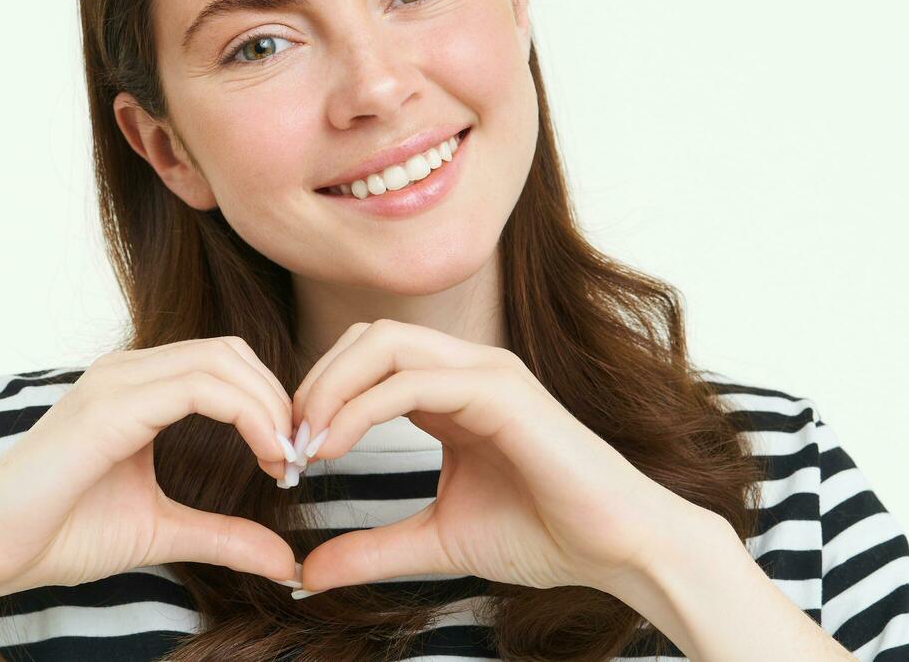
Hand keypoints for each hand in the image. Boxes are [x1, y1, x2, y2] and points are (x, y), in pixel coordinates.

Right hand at [0, 338, 306, 595]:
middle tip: (298, 456)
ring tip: (284, 459)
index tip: (292, 460)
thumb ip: (224, 536)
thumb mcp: (162, 531)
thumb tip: (288, 563)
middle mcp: (125, 371)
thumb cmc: (58, 535)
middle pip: (231, 351)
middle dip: (279, 398)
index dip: (272, 402)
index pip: (224, 363)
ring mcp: (115, 382)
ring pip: (222, 360)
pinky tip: (264, 456)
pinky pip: (199, 388)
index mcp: (135, 388)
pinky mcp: (109, 408)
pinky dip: (248, 415)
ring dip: (270, 405)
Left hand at [288, 319, 717, 595]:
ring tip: (308, 443)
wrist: (618, 548)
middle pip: (368, 337)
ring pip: (385, 343)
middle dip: (316, 381)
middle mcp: (469, 368)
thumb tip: (307, 572)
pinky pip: (412, 380)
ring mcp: (487, 372)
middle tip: (289, 442)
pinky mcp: (502, 391)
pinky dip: (361, 408)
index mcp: (454, 391)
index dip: (321, 395)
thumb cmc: (546, 535)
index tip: (293, 454)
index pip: (368, 359)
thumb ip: (372, 549)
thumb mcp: (436, 542)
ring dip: (331, 387)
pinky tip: (335, 447)